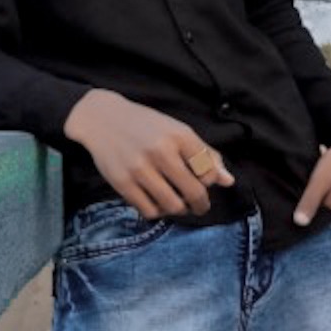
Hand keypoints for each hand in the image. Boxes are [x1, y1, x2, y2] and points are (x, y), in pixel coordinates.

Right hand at [63, 90, 235, 217]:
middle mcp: (160, 151)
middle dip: (201, 205)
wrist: (102, 119)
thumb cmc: (146, 125)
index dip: (209, 182)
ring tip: (178, 204)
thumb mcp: (177, 130)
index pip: (208, 172)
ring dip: (180, 210)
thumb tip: (228, 181)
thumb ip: (204, 154)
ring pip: (173, 206)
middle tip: (199, 206)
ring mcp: (140, 169)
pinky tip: (157, 202)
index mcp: (178, 136)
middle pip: (194, 192)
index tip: (203, 182)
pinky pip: (149, 210)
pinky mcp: (122, 183)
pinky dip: (158, 212)